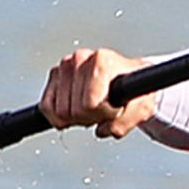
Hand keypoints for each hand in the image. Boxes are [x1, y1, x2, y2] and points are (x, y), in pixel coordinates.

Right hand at [38, 47, 157, 138]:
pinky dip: (60, 116)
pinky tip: (76, 108)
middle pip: (74, 110)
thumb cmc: (135, 91)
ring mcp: (65, 65)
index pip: (90, 104)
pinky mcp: (54, 74)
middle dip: (90, 117)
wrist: (129, 78)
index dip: (105, 114)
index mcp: (101, 61)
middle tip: (104, 110)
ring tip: (92, 108)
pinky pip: (46, 107)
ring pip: (59, 111)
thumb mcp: (142, 108)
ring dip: (76, 117)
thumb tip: (104, 131)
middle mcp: (80, 58)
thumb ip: (125, 123)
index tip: (116, 108)